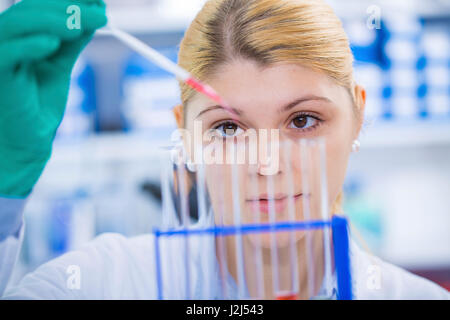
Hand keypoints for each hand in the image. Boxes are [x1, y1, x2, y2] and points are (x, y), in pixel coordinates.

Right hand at [0, 0, 106, 196]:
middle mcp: (3, 42)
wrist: (28, 140)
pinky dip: (28, 46)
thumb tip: (95, 15)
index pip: (39, 8)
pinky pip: (6, 54)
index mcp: (17, 37)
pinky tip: (52, 43)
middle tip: (99, 14)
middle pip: (30, 11)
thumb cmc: (38, 105)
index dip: (68, 3)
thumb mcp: (59, 66)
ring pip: (17, 24)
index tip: (99, 4)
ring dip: (51, 20)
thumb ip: (72, 42)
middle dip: (67, 9)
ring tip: (79, 25)